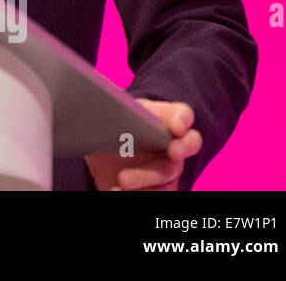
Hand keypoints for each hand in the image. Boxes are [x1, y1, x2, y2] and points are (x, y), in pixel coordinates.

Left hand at [84, 98, 201, 190]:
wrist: (106, 146)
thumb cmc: (121, 121)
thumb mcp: (121, 108)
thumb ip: (121, 102)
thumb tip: (103, 93)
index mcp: (167, 121)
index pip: (182, 115)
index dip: (182, 119)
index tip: (177, 126)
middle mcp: (172, 147)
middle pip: (180, 151)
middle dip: (177, 151)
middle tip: (172, 152)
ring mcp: (164, 170)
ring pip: (164, 177)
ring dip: (146, 178)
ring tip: (123, 180)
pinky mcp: (153, 188)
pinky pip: (152, 193)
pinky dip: (137, 193)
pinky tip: (116, 190)